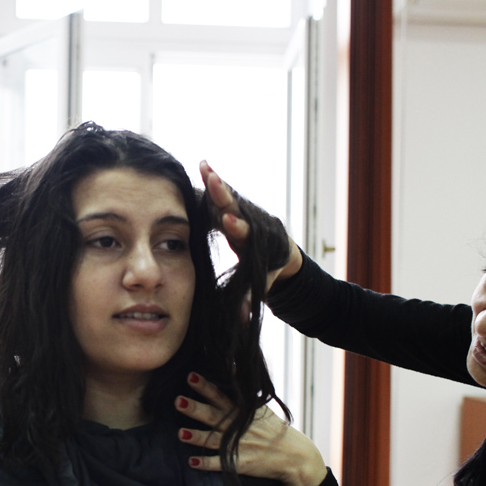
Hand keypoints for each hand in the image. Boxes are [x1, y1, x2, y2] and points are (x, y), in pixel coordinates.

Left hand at [177, 372, 325, 485]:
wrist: (293, 456)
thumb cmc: (273, 429)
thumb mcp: (261, 408)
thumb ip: (243, 394)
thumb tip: (231, 367)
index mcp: (242, 412)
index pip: (221, 396)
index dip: (206, 386)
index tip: (191, 377)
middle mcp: (238, 426)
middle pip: (213, 415)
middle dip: (196, 409)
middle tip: (178, 401)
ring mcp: (239, 445)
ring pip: (213, 440)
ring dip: (196, 437)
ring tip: (180, 433)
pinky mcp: (240, 463)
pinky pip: (220, 463)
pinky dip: (206, 463)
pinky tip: (192, 462)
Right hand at [199, 161, 302, 290]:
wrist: (283, 256)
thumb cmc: (267, 274)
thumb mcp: (259, 286)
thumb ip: (248, 300)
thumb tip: (243, 320)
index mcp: (255, 244)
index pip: (245, 234)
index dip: (238, 228)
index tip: (230, 220)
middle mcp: (250, 224)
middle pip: (236, 208)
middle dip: (224, 196)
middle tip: (214, 180)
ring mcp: (244, 215)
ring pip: (229, 198)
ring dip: (216, 182)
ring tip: (204, 166)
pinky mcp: (237, 209)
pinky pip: (224, 194)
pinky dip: (213, 181)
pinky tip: (203, 165)